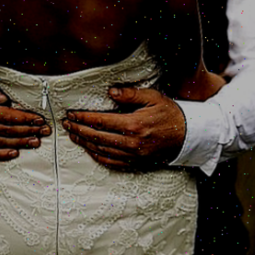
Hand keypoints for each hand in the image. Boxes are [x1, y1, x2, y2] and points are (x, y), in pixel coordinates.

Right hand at [0, 73, 50, 159]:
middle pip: (6, 129)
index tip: (40, 119)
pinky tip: (15, 153)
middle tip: (44, 131)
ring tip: (36, 142)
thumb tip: (5, 100)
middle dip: (28, 130)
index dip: (25, 118)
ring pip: (0, 141)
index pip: (7, 115)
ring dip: (20, 143)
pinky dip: (1, 155)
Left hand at [62, 87, 185, 170]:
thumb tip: (111, 91)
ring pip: (101, 150)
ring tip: (73, 135)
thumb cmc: (170, 114)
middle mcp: (131, 142)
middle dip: (78, 130)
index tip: (71, 114)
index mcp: (133, 125)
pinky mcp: (135, 163)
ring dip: (84, 143)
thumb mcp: (153, 98)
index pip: (100, 121)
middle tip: (66, 124)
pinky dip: (97, 156)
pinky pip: (111, 162)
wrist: (187, 136)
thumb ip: (131, 94)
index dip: (82, 118)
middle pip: (96, 137)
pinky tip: (90, 149)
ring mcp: (132, 155)